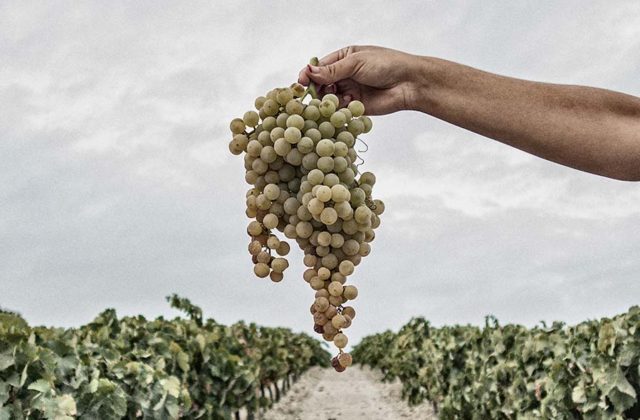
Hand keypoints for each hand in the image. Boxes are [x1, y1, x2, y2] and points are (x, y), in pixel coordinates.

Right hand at [298, 46, 422, 114]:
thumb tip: (309, 71)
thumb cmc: (386, 64)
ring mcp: (349, 92)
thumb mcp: (356, 62)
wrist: (409, 83)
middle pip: (320, 85)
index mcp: (343, 59)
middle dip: (316, 91)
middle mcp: (344, 76)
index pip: (318, 67)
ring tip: (331, 101)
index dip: (308, 75)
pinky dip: (338, 111)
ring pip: (328, 100)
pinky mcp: (356, 108)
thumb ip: (333, 70)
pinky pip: (340, 112)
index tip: (301, 83)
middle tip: (316, 95)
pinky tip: (347, 104)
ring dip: (327, 101)